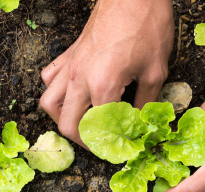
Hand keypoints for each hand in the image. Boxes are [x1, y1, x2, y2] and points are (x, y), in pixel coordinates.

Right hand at [40, 0, 173, 147]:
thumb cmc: (148, 27)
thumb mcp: (156, 71)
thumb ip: (146, 103)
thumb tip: (141, 125)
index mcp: (102, 85)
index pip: (97, 129)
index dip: (109, 145)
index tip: (120, 150)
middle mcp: (79, 78)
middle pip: (66, 123)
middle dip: (82, 141)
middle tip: (101, 144)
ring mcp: (70, 65)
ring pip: (49, 103)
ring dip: (62, 118)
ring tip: (82, 124)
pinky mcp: (68, 53)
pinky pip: (50, 79)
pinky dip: (57, 92)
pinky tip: (74, 95)